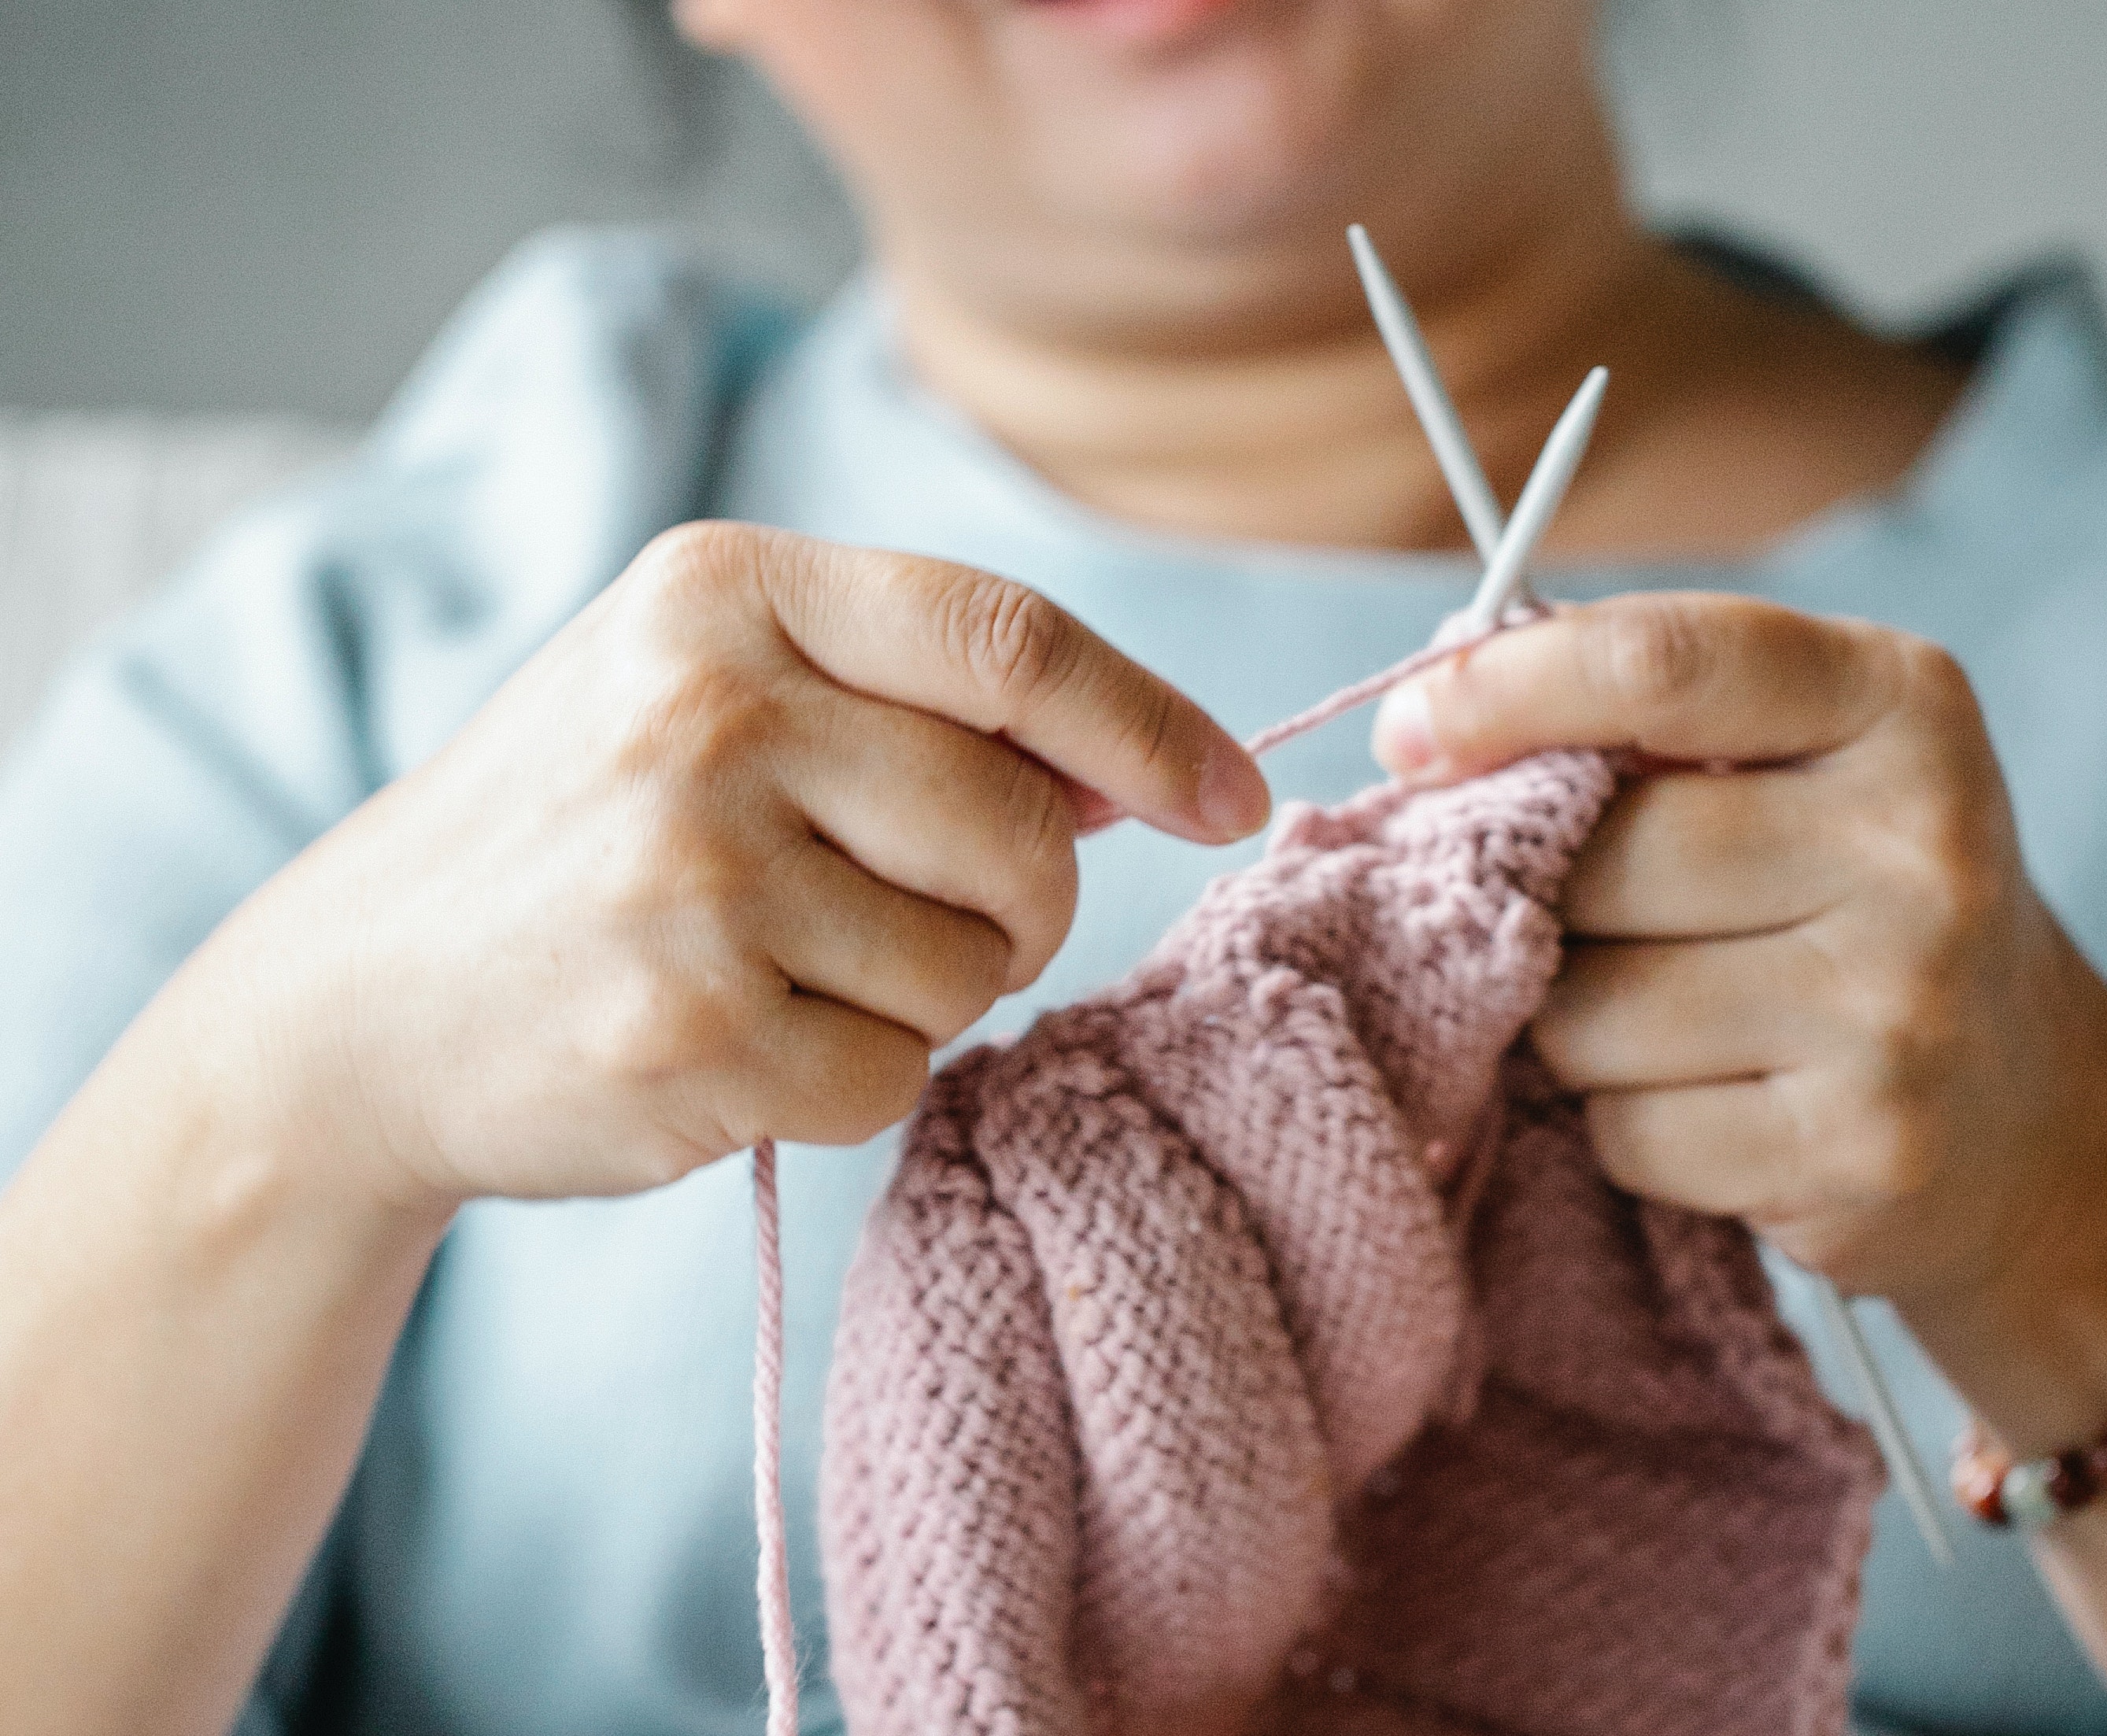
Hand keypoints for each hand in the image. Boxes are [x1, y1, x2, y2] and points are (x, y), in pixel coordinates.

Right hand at [176, 522, 1267, 1211]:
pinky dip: (858, 1080)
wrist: (359, 1004)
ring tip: (795, 969)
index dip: (1152, 724)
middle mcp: (705, 719)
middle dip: (1028, 896)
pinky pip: (898, 1076)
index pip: (1012, 639)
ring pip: (977, 965)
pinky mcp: (688, 1039)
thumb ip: (915, 701)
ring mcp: (690, 883)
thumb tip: (1147, 767)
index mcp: (720, 596)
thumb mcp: (708, 694)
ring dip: (934, 993)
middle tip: (934, 916)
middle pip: (1025, 824)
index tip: (1228, 794)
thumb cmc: (580, 832)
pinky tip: (747, 1043)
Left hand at [1370, 591, 2106, 1339]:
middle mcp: (1923, 844)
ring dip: (1576, 1026)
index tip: (1407, 733)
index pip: (1660, 664)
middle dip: (1548, 898)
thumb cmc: (1853, 903)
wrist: (2029, 1118)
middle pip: (1604, 856)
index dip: (1503, 690)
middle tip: (1591, 923)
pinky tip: (1709, 1104)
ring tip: (1666, 1019)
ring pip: (1590, 1010)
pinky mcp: (1864, 1153)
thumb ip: (1642, 717)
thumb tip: (1423, 721)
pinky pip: (1630, 1132)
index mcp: (1901, 702)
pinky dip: (1627, 1126)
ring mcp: (1903, 1009)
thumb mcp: (1801, 763)